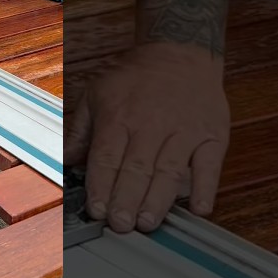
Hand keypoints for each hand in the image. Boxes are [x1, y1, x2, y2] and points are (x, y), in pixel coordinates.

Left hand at [66, 43, 229, 232]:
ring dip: (158, 200)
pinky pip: (209, 164)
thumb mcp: (97, 92)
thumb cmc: (135, 77)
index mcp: (119, 116)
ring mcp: (183, 131)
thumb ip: (81, 129)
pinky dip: (205, 187)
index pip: (107, 157)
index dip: (100, 185)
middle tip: (120, 225)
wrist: (180, 52)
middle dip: (126, 199)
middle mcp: (151, 125)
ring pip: (169, 170)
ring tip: (147, 222)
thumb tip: (65, 160)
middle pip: (136, 168)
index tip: (96, 210)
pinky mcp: (212, 135)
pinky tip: (199, 208)